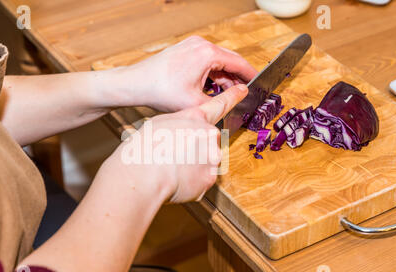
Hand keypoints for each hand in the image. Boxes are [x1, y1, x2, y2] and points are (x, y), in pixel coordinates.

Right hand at [102, 84, 247, 203]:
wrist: (142, 174)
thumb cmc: (143, 149)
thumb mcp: (159, 124)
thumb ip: (180, 125)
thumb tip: (185, 134)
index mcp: (194, 117)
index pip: (219, 104)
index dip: (232, 97)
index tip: (243, 90)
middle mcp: (208, 133)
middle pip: (208, 142)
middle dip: (195, 150)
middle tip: (174, 157)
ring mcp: (212, 156)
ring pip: (206, 162)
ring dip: (193, 167)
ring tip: (173, 170)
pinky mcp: (211, 177)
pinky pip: (203, 180)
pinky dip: (192, 183)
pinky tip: (177, 181)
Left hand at [124, 36, 256, 112]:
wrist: (136, 84)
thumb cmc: (161, 91)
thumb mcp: (197, 102)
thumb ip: (223, 101)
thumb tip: (240, 96)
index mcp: (207, 53)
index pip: (238, 63)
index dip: (251, 76)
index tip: (259, 85)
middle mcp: (201, 44)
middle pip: (228, 62)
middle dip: (235, 80)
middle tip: (242, 96)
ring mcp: (191, 45)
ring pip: (216, 62)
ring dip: (222, 79)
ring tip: (224, 96)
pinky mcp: (184, 50)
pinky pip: (205, 61)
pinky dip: (210, 75)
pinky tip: (210, 89)